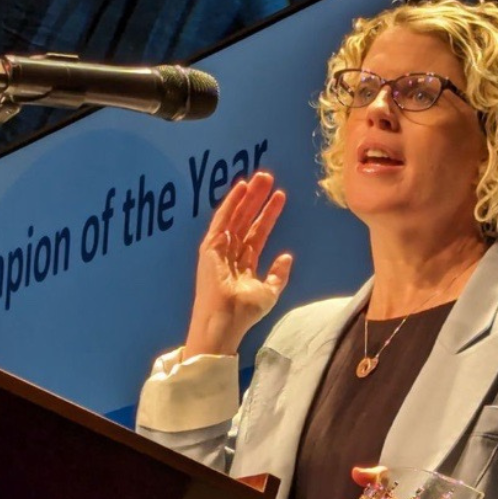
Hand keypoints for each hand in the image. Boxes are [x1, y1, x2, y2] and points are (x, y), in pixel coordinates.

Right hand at [183, 172, 292, 357]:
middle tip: (268, 177)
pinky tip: (241, 186)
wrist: (226, 321)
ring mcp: (219, 249)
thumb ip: (278, 274)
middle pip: (246, 220)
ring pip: (235, 216)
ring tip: (261, 177)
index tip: (280, 196)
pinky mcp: (210, 247)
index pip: (258, 232)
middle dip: (257, 199)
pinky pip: (221, 219)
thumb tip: (287, 256)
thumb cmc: (245, 313)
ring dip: (247, 196)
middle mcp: (231, 253)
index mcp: (244, 264)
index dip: (269, 214)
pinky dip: (231, 203)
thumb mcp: (269, 291)